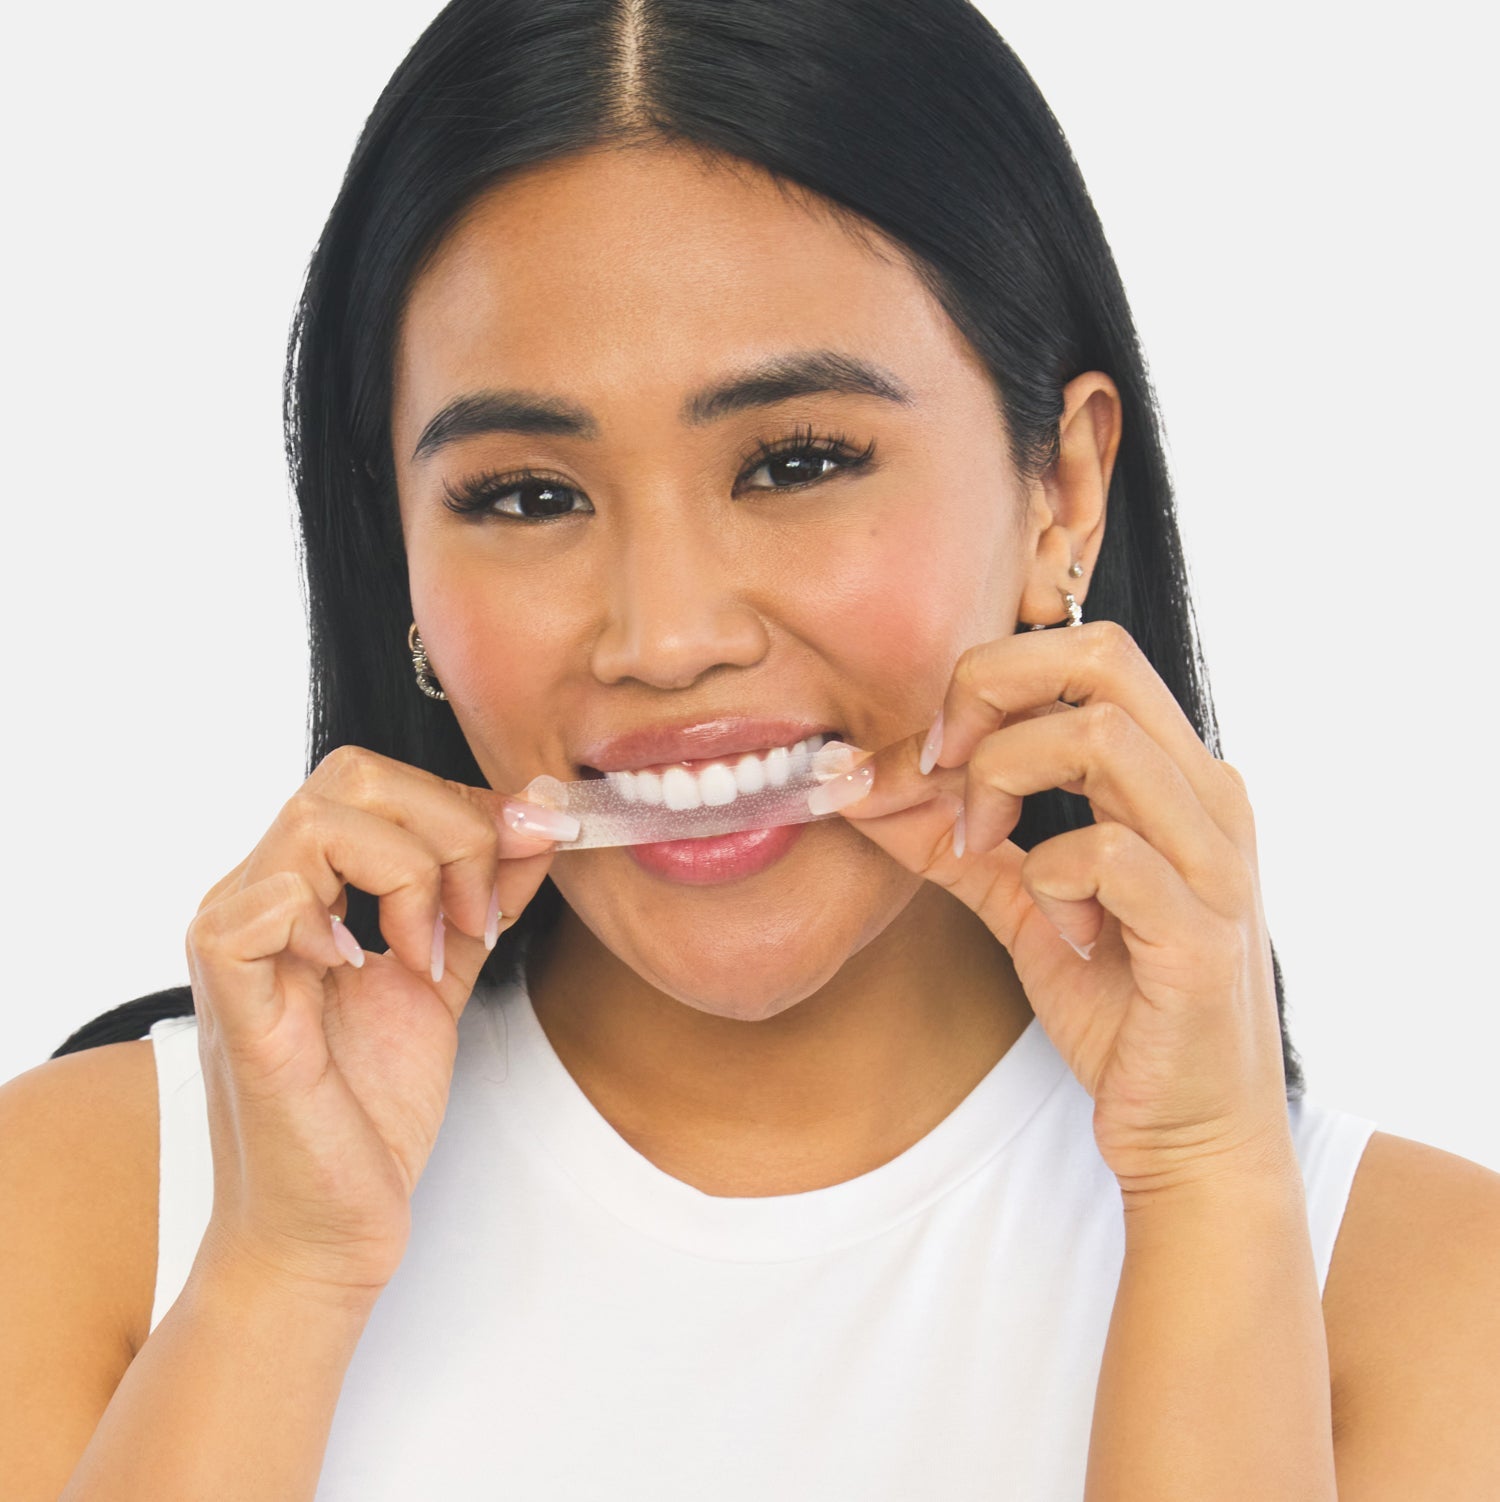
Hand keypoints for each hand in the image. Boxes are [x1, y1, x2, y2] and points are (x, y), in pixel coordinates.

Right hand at [184, 746, 572, 1304]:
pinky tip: (371, 974)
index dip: (465, 804)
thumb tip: (535, 819)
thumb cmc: (370, 1111)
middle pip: (349, 776)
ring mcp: (234, 939)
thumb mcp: (446, 975)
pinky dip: (346, 923)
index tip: (531, 852)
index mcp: (304, 885)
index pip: (376, 781)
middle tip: (477, 914)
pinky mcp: (231, 995)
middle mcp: (259, 895)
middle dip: (449, 829)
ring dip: (412, 878)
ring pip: (318, 820)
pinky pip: (270, 901)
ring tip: (432, 953)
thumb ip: (484, 894)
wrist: (329, 1226)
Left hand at [820, 621, 1293, 1198]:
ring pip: (1101, 738)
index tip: (931, 751)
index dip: (989, 677)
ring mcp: (1214, 862)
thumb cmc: (1118, 1004)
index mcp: (1172, 774)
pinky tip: (1056, 927)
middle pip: (1101, 658)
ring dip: (1005, 779)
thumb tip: (857, 783)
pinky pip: (1107, 856)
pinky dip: (1048, 878)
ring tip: (980, 844)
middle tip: (940, 766)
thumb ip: (951, 836)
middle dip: (990, 692)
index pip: (1088, 651)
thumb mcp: (1020, 900)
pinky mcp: (1200, 937)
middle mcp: (1206, 797)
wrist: (1190, 1130)